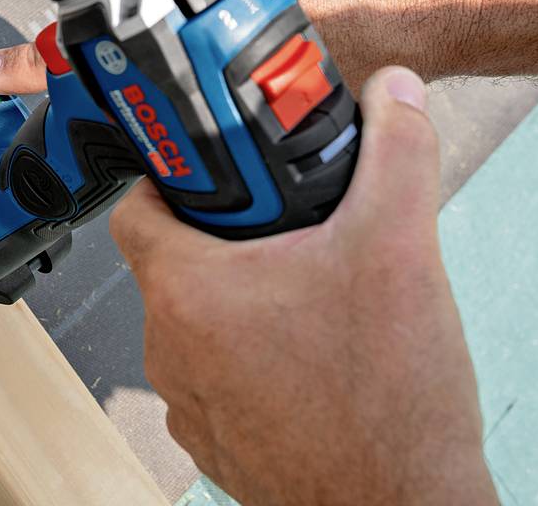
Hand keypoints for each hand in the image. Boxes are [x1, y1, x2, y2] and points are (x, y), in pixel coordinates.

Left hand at [110, 67, 497, 505]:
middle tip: (286, 225)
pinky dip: (255, 356)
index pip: (136, 208)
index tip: (208, 168)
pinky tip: (316, 354)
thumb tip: (393, 92)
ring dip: (242, 299)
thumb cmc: (386, 403)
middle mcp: (171, 351)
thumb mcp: (401, 249)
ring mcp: (191, 406)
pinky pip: (222, 377)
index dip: (166, 177)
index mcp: (188, 291)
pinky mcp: (221, 444)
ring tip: (311, 290)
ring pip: (199, 323)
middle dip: (226, 236)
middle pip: (173, 263)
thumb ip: (397, 154)